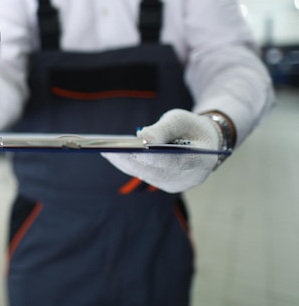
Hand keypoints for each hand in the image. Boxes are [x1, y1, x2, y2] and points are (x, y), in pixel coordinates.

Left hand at [101, 109, 222, 192]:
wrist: (204, 142)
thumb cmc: (192, 127)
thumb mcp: (181, 120)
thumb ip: (163, 129)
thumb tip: (142, 137)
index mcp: (199, 161)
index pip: (169, 161)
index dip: (146, 155)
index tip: (125, 147)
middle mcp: (186, 179)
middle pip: (151, 169)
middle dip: (127, 158)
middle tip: (104, 147)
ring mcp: (174, 185)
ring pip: (142, 173)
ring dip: (122, 161)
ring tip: (102, 149)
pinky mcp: (162, 184)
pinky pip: (141, 173)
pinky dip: (126, 163)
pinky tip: (110, 153)